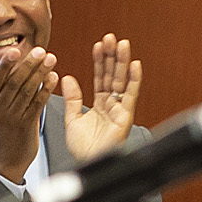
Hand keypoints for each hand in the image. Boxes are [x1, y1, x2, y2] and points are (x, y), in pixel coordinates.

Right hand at [0, 45, 58, 181]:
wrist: (7, 158)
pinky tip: (53, 78)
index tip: (15, 50)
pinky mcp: (26, 125)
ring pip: (27, 91)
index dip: (5, 64)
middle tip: (40, 50)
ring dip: (40, 74)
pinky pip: (37, 104)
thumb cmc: (1, 126)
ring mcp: (12, 117)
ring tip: (51, 59)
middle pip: (13, 82)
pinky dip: (46, 90)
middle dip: (28, 65)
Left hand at [61, 33, 141, 163]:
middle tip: (111, 37)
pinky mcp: (125, 116)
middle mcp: (112, 104)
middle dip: (112, 56)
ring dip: (122, 62)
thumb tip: (67, 77)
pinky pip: (130, 95)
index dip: (99, 62)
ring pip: (122, 81)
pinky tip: (135, 65)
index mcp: (100, 104)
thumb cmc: (83, 148)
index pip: (100, 78)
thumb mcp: (72, 119)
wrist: (88, 164)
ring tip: (122, 44)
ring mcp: (120, 109)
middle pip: (113, 76)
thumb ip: (73, 98)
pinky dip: (134, 80)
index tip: (98, 45)